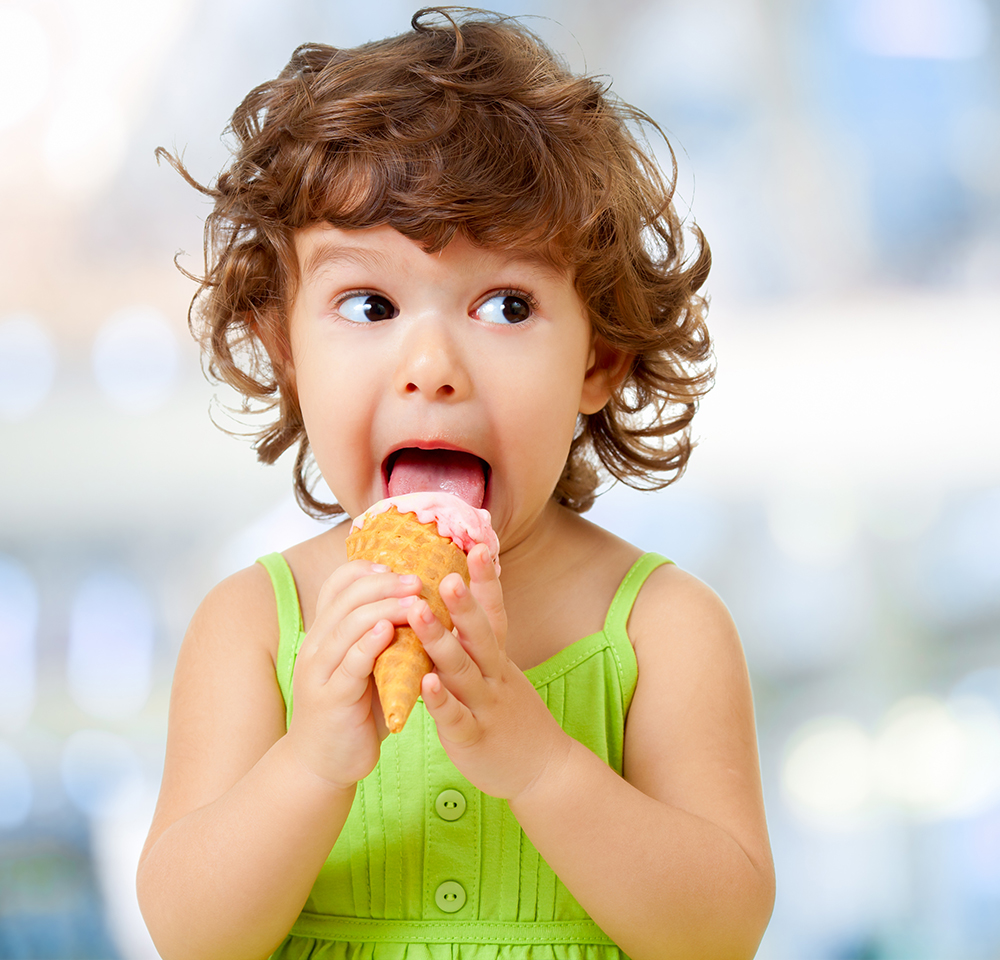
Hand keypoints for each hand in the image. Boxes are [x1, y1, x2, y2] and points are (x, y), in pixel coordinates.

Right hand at [286, 560, 423, 790]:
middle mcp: (317, 644)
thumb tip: (424, 607)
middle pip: (347, 597)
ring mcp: (320, 671)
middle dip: (385, 583)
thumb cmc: (353, 712)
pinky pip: (350, 663)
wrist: (323, 765)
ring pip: (349, 625)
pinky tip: (390, 631)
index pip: (338, 584)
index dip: (368, 569)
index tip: (401, 565)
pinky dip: (369, 643)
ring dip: (385, 607)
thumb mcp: (366, 666)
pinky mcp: (330, 698)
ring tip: (416, 599)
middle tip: (419, 578)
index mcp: (326, 632)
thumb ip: (385, 639)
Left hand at [406, 543, 570, 799]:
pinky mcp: (474, 738)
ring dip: (439, 640)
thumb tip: (458, 601)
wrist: (543, 771)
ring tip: (418, 613)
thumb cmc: (512, 716)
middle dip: (462, 603)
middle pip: (479, 634)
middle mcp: (495, 676)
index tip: (478, 545)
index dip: (486, 581)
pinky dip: (441, 700)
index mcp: (498, 658)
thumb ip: (478, 641)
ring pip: (462, 670)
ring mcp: (486, 706)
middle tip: (444, 573)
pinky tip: (424, 684)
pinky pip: (456, 717)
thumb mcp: (500, 672)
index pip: (494, 612)